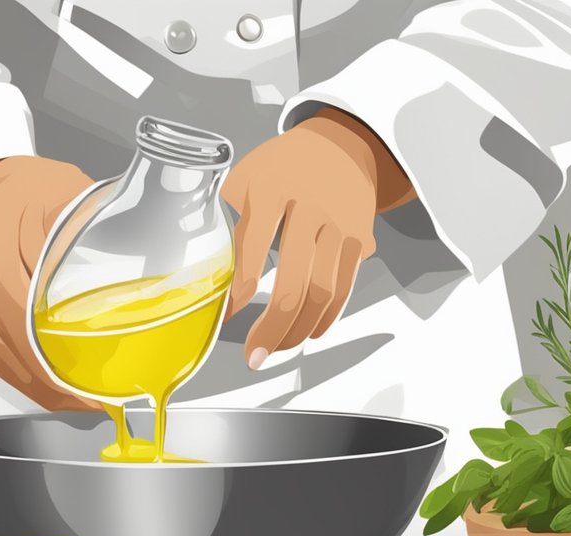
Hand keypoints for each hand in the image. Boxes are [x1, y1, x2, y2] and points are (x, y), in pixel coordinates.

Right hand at [0, 156, 98, 409]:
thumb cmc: (20, 183)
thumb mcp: (65, 188)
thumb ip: (102, 217)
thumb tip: (166, 235)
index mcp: (3, 241)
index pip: (29, 314)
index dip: (61, 355)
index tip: (96, 377)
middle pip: (14, 346)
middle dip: (55, 383)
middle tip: (96, 400)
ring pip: (0, 356)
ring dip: (38, 386)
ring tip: (77, 401)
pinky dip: (19, 375)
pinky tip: (45, 386)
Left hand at [222, 107, 414, 368]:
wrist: (342, 145)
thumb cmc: (284, 166)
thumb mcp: (247, 179)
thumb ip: (231, 223)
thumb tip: (210, 279)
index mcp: (273, 186)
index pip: (254, 249)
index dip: (237, 291)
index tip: (225, 317)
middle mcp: (313, 206)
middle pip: (295, 283)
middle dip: (272, 327)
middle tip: (253, 355)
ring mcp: (341, 225)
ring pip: (323, 294)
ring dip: (298, 330)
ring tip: (276, 349)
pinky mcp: (360, 240)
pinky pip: (344, 289)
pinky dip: (325, 318)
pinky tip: (306, 332)